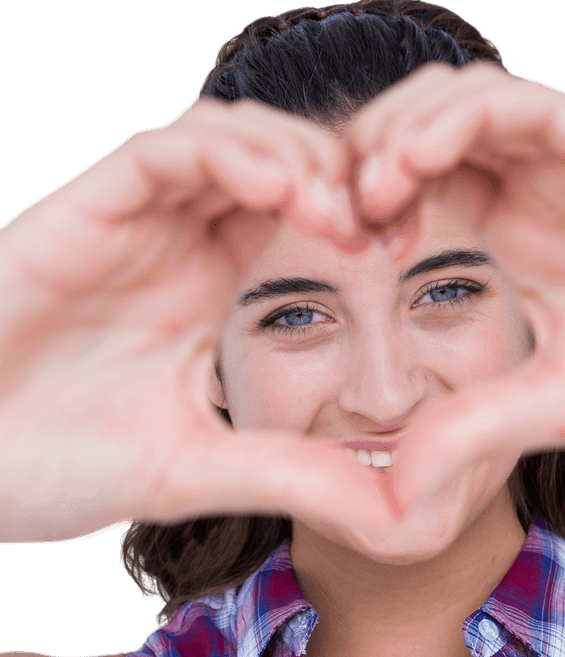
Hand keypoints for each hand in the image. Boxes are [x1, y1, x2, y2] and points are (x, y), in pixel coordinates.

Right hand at [0, 98, 398, 542]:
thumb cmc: (61, 471)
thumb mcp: (198, 474)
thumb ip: (289, 478)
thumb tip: (396, 517)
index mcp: (213, 296)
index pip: (303, 221)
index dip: (363, 217)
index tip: (411, 247)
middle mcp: (181, 249)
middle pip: (279, 164)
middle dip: (343, 174)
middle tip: (393, 215)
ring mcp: (134, 227)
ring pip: (229, 140)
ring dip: (294, 157)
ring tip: (340, 206)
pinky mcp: (83, 212)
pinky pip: (161, 153)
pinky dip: (224, 156)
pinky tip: (278, 190)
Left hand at [347, 61, 564, 511]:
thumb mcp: (557, 411)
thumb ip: (475, 432)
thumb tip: (393, 494)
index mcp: (511, 246)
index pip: (408, 196)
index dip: (351, 211)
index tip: (318, 254)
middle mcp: (531, 195)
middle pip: (416, 137)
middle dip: (356, 161)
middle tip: (322, 215)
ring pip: (456, 103)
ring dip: (396, 133)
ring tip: (363, 194)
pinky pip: (520, 103)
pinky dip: (457, 119)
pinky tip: (413, 164)